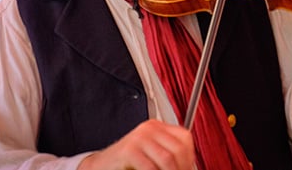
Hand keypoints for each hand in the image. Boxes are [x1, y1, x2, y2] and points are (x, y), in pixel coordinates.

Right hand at [78, 119, 195, 169]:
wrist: (102, 164)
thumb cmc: (128, 162)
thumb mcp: (152, 154)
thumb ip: (168, 156)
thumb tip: (188, 167)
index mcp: (158, 126)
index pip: (184, 138)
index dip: (189, 158)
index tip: (187, 169)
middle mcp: (149, 128)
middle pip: (177, 149)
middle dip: (180, 168)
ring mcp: (139, 137)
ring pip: (166, 159)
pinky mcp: (129, 150)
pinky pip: (150, 167)